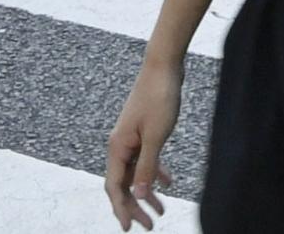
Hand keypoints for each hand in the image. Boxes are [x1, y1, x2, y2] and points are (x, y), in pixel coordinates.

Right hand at [106, 54, 184, 228]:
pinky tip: (168, 184)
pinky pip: (146, 159)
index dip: (121, 209)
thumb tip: (139, 194)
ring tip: (161, 211)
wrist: (164, 66)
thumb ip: (147, 167)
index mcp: (117, 147)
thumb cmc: (159, 98)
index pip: (114, 186)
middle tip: (150, 226)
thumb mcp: (156, 137)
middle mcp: (120, 145)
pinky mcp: (143, 132)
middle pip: (124, 183)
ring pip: (136, 173)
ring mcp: (131, 138)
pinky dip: (155, 173)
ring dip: (146, 192)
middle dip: (135, 206)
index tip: (130, 228)